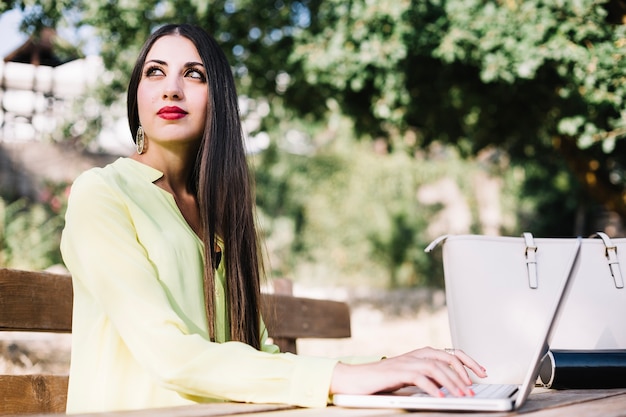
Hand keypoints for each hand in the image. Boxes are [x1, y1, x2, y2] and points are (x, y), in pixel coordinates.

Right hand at [329, 347, 487, 397]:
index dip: (468, 361)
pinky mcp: (397, 371)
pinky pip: (419, 377)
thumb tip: (449, 385)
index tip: (482, 372)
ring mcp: (406, 361)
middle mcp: (416, 354)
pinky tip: (440, 397)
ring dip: (452, 382)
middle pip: (447, 357)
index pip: (450, 352)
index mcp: (421, 354)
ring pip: (436, 367)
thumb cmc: (382, 379)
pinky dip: (433, 388)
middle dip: (464, 372)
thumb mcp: (410, 377)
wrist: (357, 378)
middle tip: (473, 388)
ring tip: (462, 396)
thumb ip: (427, 376)